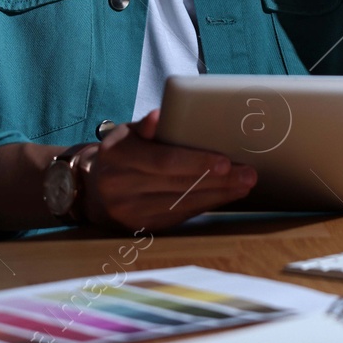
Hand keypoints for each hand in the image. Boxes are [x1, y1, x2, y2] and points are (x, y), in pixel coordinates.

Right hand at [80, 110, 255, 230]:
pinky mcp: (140, 227)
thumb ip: (146, 126)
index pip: (163, 161)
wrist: (93, 188)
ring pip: (182, 204)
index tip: (225, 162)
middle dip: (218, 181)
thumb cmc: (121, 153)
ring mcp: (128, 211)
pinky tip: (224, 197)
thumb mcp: (127, 134)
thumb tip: (160, 116)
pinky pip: (178, 216)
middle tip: (248, 174)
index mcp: (118, 156)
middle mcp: (120, 186)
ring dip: (217, 195)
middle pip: (178, 185)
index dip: (196, 163)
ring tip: (244, 185)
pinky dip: (204, 206)